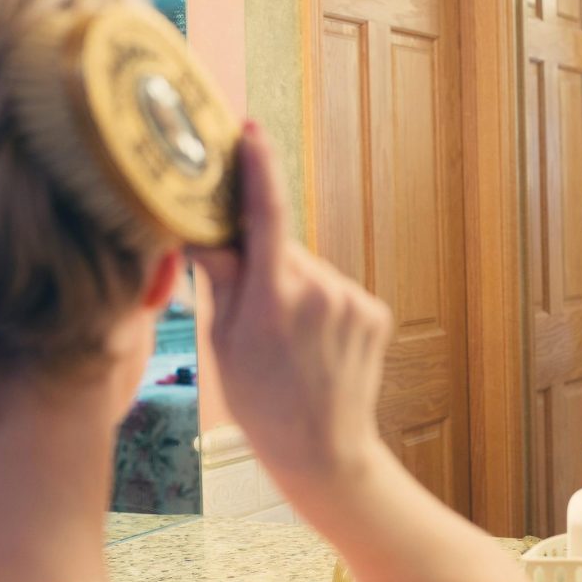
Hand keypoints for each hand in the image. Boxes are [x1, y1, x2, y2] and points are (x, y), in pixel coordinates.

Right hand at [188, 123, 392, 479]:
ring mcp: (354, 302)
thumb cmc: (263, 403)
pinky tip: (315, 343)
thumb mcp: (225, 344)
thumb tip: (205, 230)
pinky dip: (321, 304)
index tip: (250, 132)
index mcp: (275, 301)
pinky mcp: (375, 311)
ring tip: (288, 339)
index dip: (258, 169)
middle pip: (284, 249)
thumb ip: (222, 280)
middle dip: (265, 263)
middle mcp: (321, 293)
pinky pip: (336, 290)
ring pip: (311, 271)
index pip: (266, 217)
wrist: (324, 449)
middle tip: (252, 309)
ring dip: (294, 287)